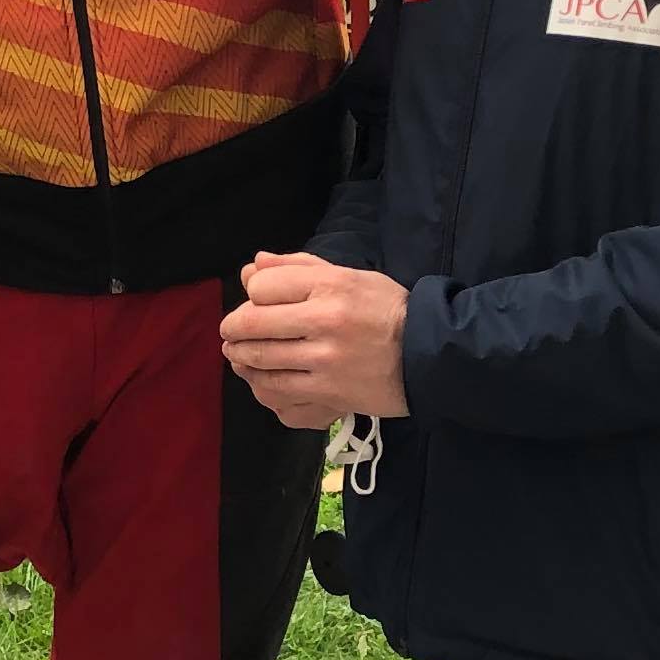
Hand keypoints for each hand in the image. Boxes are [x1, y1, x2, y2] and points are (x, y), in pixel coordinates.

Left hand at [218, 251, 408, 429]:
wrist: (428, 356)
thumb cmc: (385, 310)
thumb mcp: (349, 276)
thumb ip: (298, 267)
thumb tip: (252, 265)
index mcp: (330, 286)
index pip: (261, 286)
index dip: (253, 293)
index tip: (257, 301)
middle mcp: (325, 322)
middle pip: (251, 324)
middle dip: (233, 329)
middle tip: (232, 332)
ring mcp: (325, 362)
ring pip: (259, 361)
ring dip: (241, 358)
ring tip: (239, 354)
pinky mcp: (328, 395)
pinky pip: (277, 393)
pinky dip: (261, 386)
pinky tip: (261, 379)